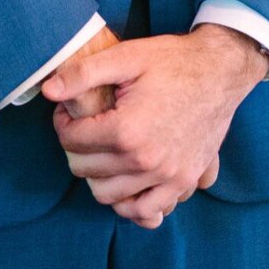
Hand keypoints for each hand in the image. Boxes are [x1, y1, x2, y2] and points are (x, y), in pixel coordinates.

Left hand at [41, 25, 268, 228]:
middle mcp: (146, 161)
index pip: (72, 141)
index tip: (68, 111)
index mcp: (127, 130)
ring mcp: (167, 177)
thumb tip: (48, 91)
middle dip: (76, 149)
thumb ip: (83, 74)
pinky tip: (126, 183)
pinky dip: (131, 204)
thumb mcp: (126, 56)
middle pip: (87, 171)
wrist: (219, 71)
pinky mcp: (184, 182)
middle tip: (82, 130)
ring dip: (98, 177)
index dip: (62, 123)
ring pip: (111, 197)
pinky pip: (148, 213)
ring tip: (102, 153)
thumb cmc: (172, 61)